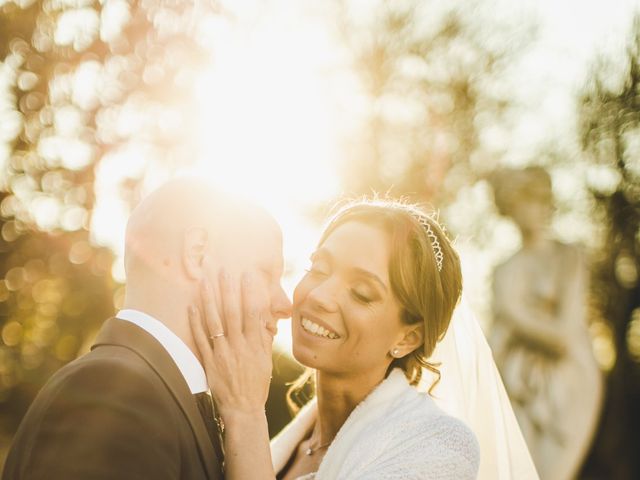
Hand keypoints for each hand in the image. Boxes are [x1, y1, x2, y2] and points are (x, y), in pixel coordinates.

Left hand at [189, 270, 272, 418]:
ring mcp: (222, 353)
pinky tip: (192, 306)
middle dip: (228, 290)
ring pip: (215, 321)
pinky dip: (195, 322)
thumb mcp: (266, 359)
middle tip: (224, 270)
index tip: (247, 275)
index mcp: (255, 344)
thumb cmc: (257, 384)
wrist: (243, 409)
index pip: (253, 312)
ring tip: (206, 282)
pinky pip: (201, 339)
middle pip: (233, 312)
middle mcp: (239, 346)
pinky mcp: (209, 362)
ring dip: (210, 300)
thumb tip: (264, 316)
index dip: (250, 292)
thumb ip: (263, 337)